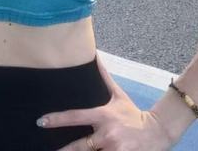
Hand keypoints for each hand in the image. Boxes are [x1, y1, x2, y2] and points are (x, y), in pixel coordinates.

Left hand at [36, 53, 174, 150]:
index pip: (76, 117)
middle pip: (80, 147)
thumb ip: (104, 78)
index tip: (41, 121)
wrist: (157, 132)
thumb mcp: (118, 95)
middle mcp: (107, 134)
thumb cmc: (133, 114)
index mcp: (103, 116)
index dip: (57, 119)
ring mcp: (114, 149)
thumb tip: (96, 55)